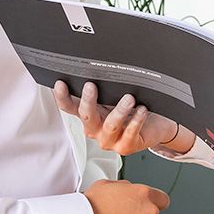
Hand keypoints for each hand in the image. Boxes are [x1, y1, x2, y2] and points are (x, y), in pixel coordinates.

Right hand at [53, 81, 191, 155]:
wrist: (153, 127)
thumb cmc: (132, 110)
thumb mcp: (114, 98)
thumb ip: (105, 89)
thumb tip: (100, 67)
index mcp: (89, 116)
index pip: (69, 107)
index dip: (62, 97)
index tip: (60, 83)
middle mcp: (95, 129)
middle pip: (86, 116)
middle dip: (88, 101)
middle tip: (91, 86)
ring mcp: (109, 140)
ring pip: (110, 125)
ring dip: (119, 110)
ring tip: (129, 98)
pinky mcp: (125, 147)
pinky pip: (130, 133)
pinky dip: (136, 120)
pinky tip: (142, 109)